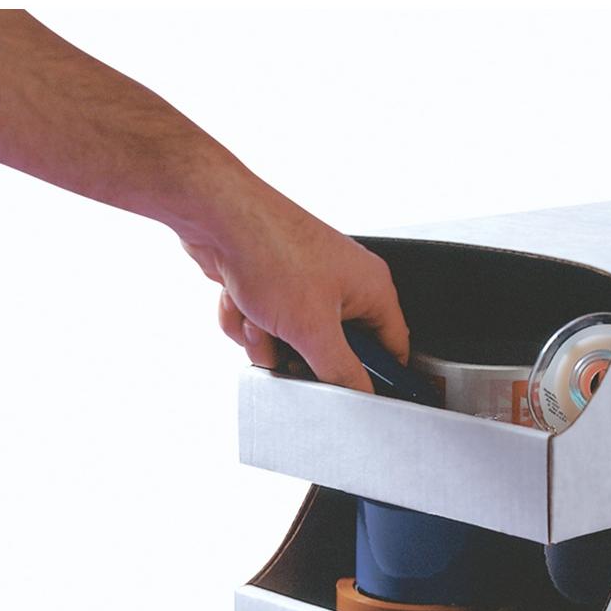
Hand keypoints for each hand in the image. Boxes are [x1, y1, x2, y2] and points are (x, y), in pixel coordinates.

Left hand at [182, 195, 408, 392]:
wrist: (217, 215)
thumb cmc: (270, 248)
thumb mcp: (313, 328)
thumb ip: (340, 371)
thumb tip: (358, 394)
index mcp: (371, 288)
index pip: (393, 348)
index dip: (379, 376)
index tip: (357, 396)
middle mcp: (343, 284)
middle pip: (334, 351)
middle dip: (299, 356)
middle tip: (288, 350)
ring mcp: (305, 285)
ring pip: (292, 343)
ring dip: (266, 340)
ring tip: (256, 318)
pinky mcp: (272, 286)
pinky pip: (265, 327)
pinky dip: (246, 322)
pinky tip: (239, 301)